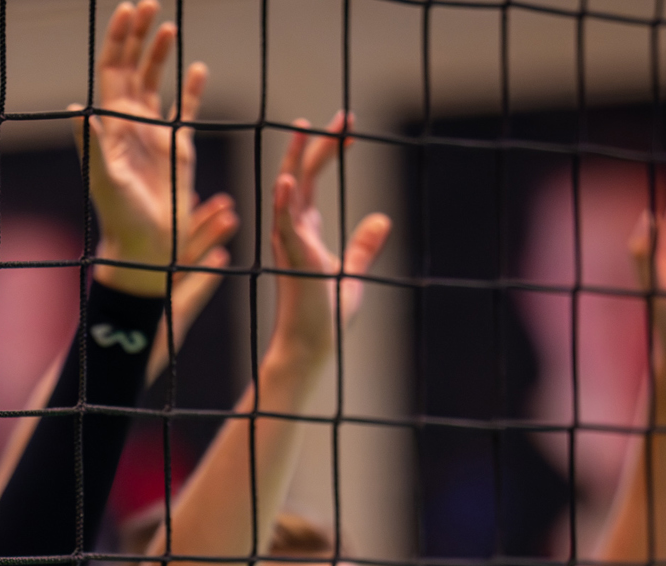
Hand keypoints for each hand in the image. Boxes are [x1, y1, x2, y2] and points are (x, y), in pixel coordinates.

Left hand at [80, 1, 235, 295]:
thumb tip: (77, 108)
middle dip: (139, 37)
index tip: (128, 11)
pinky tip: (198, 69)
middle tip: (149, 4)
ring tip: (168, 28)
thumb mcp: (104, 179)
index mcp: (112, 125)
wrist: (145, 246)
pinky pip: (186, 111)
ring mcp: (154, 134)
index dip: (119, 41)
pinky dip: (192, 90)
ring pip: (156, 83)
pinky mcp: (178, 149)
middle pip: (133, 69)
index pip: (113, 71)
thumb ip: (93, 144)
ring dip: (161, 56)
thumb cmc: (120, 217)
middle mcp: (131, 124)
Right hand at [266, 115, 391, 368]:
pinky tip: (288, 179)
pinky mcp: (290, 259)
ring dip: (296, 160)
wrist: (313, 346)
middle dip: (319, 145)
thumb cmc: (327, 317)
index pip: (312, 181)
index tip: (349, 129)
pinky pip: (283, 224)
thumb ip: (363, 247)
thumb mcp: (352, 273)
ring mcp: (288, 243)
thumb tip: (381, 220)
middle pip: (302, 176)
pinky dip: (283, 202)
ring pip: (287, 191)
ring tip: (306, 129)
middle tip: (341, 118)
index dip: (329, 152)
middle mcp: (292, 231)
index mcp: (305, 232)